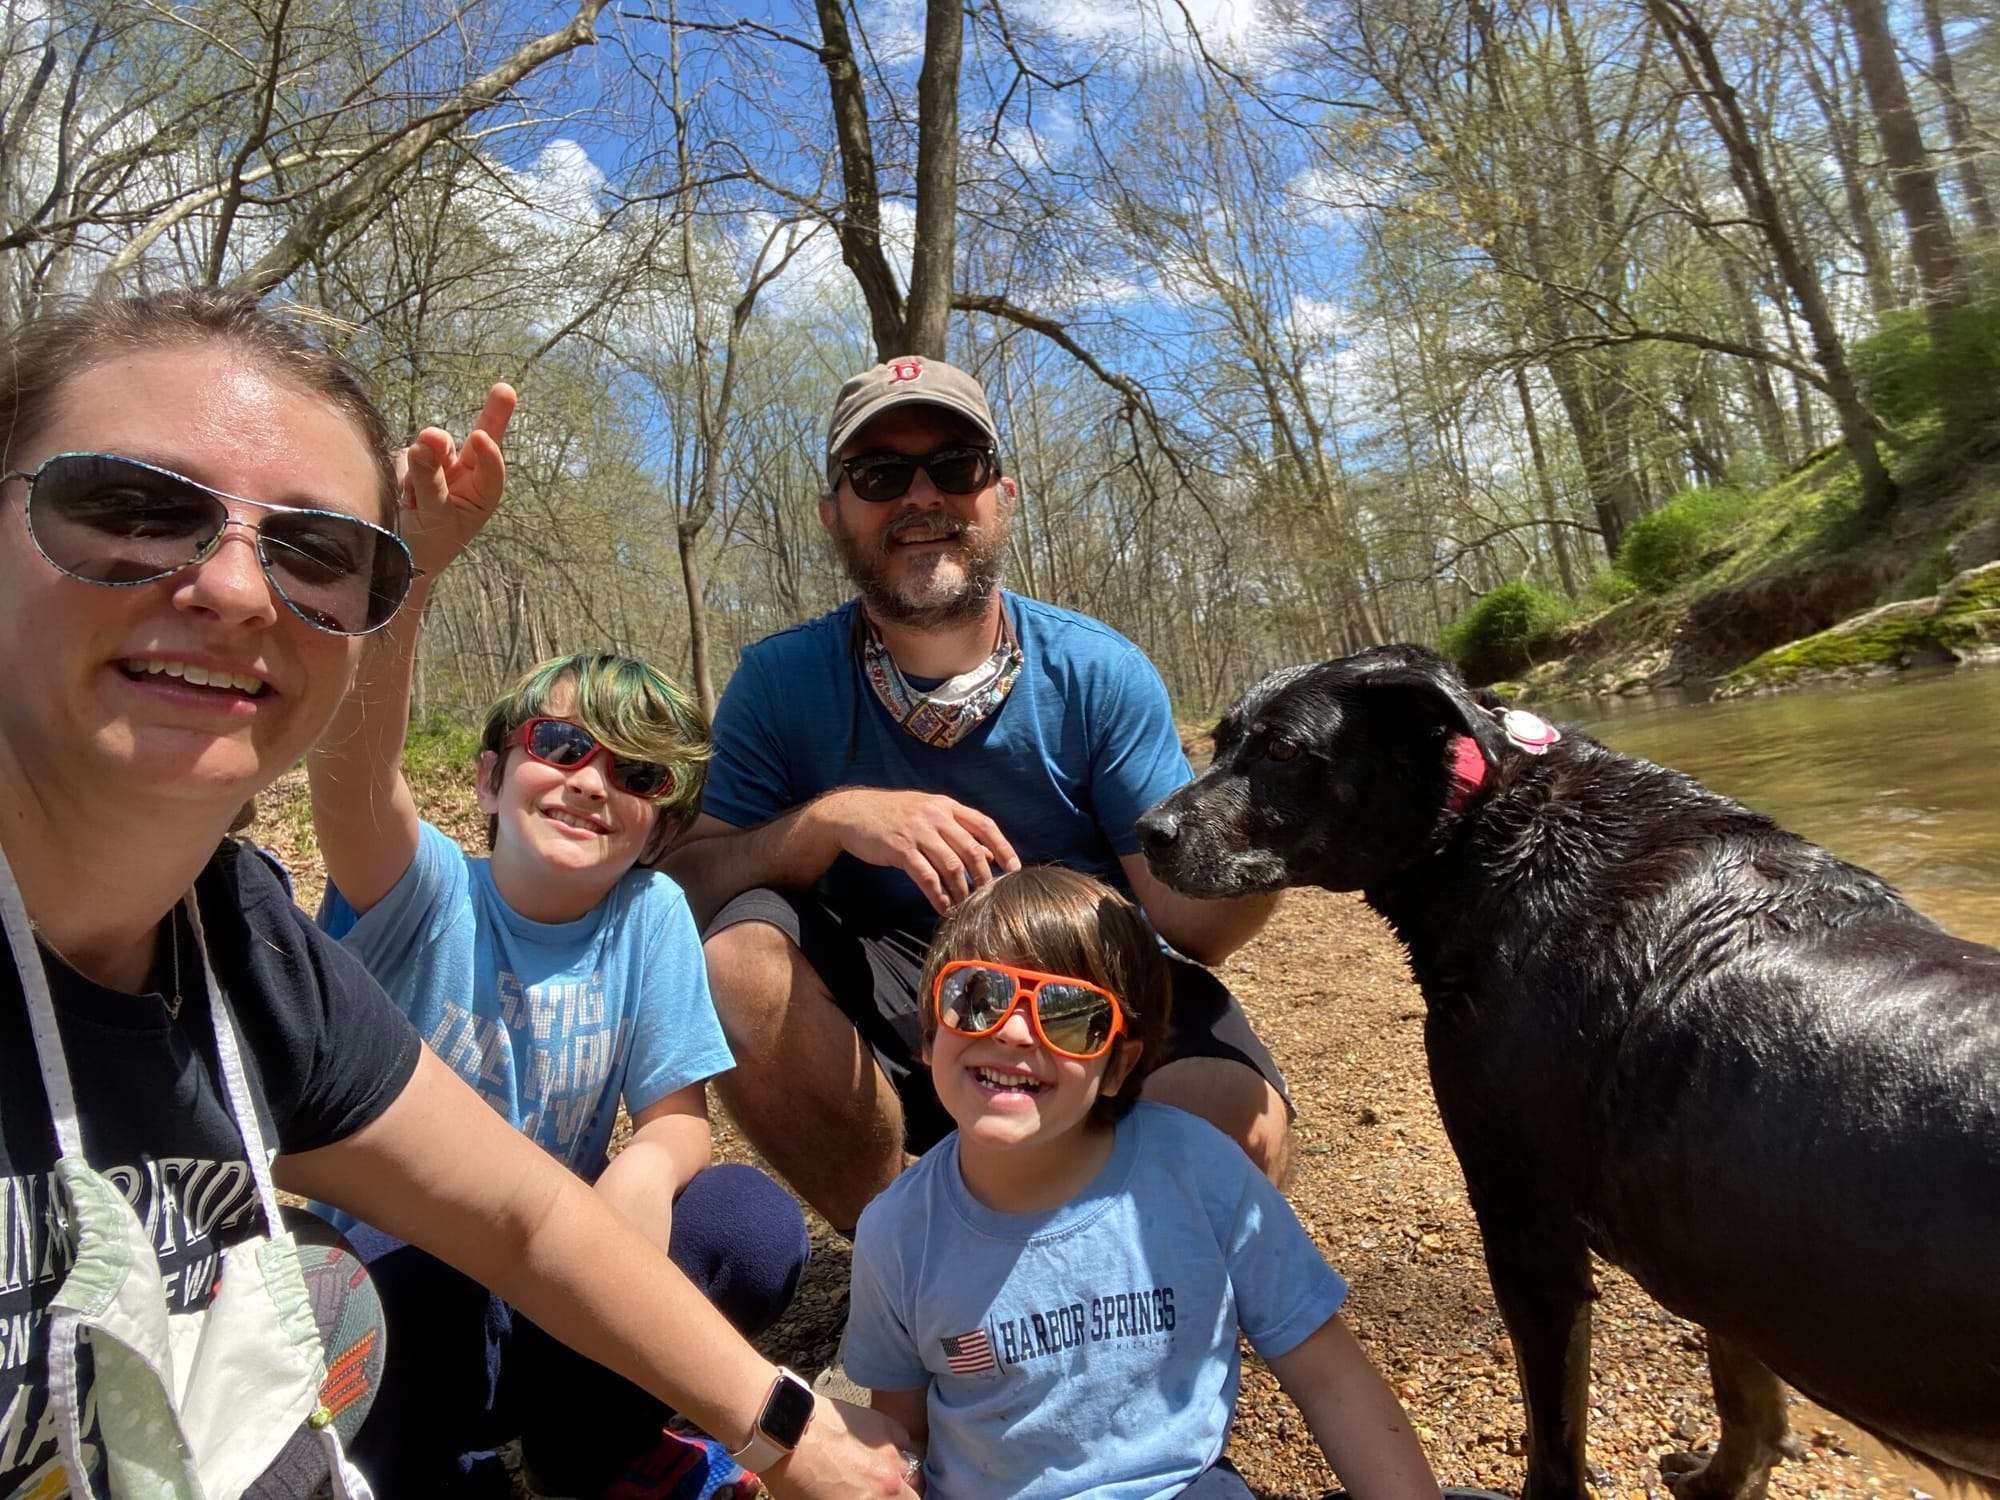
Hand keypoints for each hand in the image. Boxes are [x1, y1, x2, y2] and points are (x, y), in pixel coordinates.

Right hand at [397, 382, 516, 576]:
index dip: (488, 453)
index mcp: (483, 493)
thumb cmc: (429, 543)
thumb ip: (430, 480)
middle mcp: (466, 474)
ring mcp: (440, 465)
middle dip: (494, 414)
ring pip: (432, 446)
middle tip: (505, 390)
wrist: (396, 556)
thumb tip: (425, 440)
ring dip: (422, 461)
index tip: (479, 438)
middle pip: (480, 439)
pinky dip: (401, 474)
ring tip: (411, 497)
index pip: (491, 469)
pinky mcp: (413, 462)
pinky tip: (402, 497)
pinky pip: (406, 456)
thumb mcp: (434, 516)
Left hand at [761, 1397, 920, 1498]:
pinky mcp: (883, 1424)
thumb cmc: (793, 1478)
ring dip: (900, 1478)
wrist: (784, 1431)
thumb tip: (858, 1496)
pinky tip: (881, 1452)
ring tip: (880, 1478)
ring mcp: (889, 1449)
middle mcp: (889, 1480)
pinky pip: (904, 1440)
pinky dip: (897, 1449)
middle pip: (913, 1496)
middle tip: (880, 1495)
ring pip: (911, 1469)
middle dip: (901, 1498)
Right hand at [812, 789, 1019, 913]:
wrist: (852, 812)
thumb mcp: (929, 814)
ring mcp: (918, 831)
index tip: (1015, 869)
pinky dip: (939, 896)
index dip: (1004, 847)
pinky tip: (943, 907)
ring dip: (962, 891)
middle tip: (989, 897)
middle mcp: (936, 815)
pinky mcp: (901, 849)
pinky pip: (927, 877)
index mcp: (947, 806)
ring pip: (952, 866)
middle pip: (972, 849)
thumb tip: (990, 853)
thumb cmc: (893, 815)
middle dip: (984, 877)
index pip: (985, 824)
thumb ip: (958, 831)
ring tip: (965, 907)